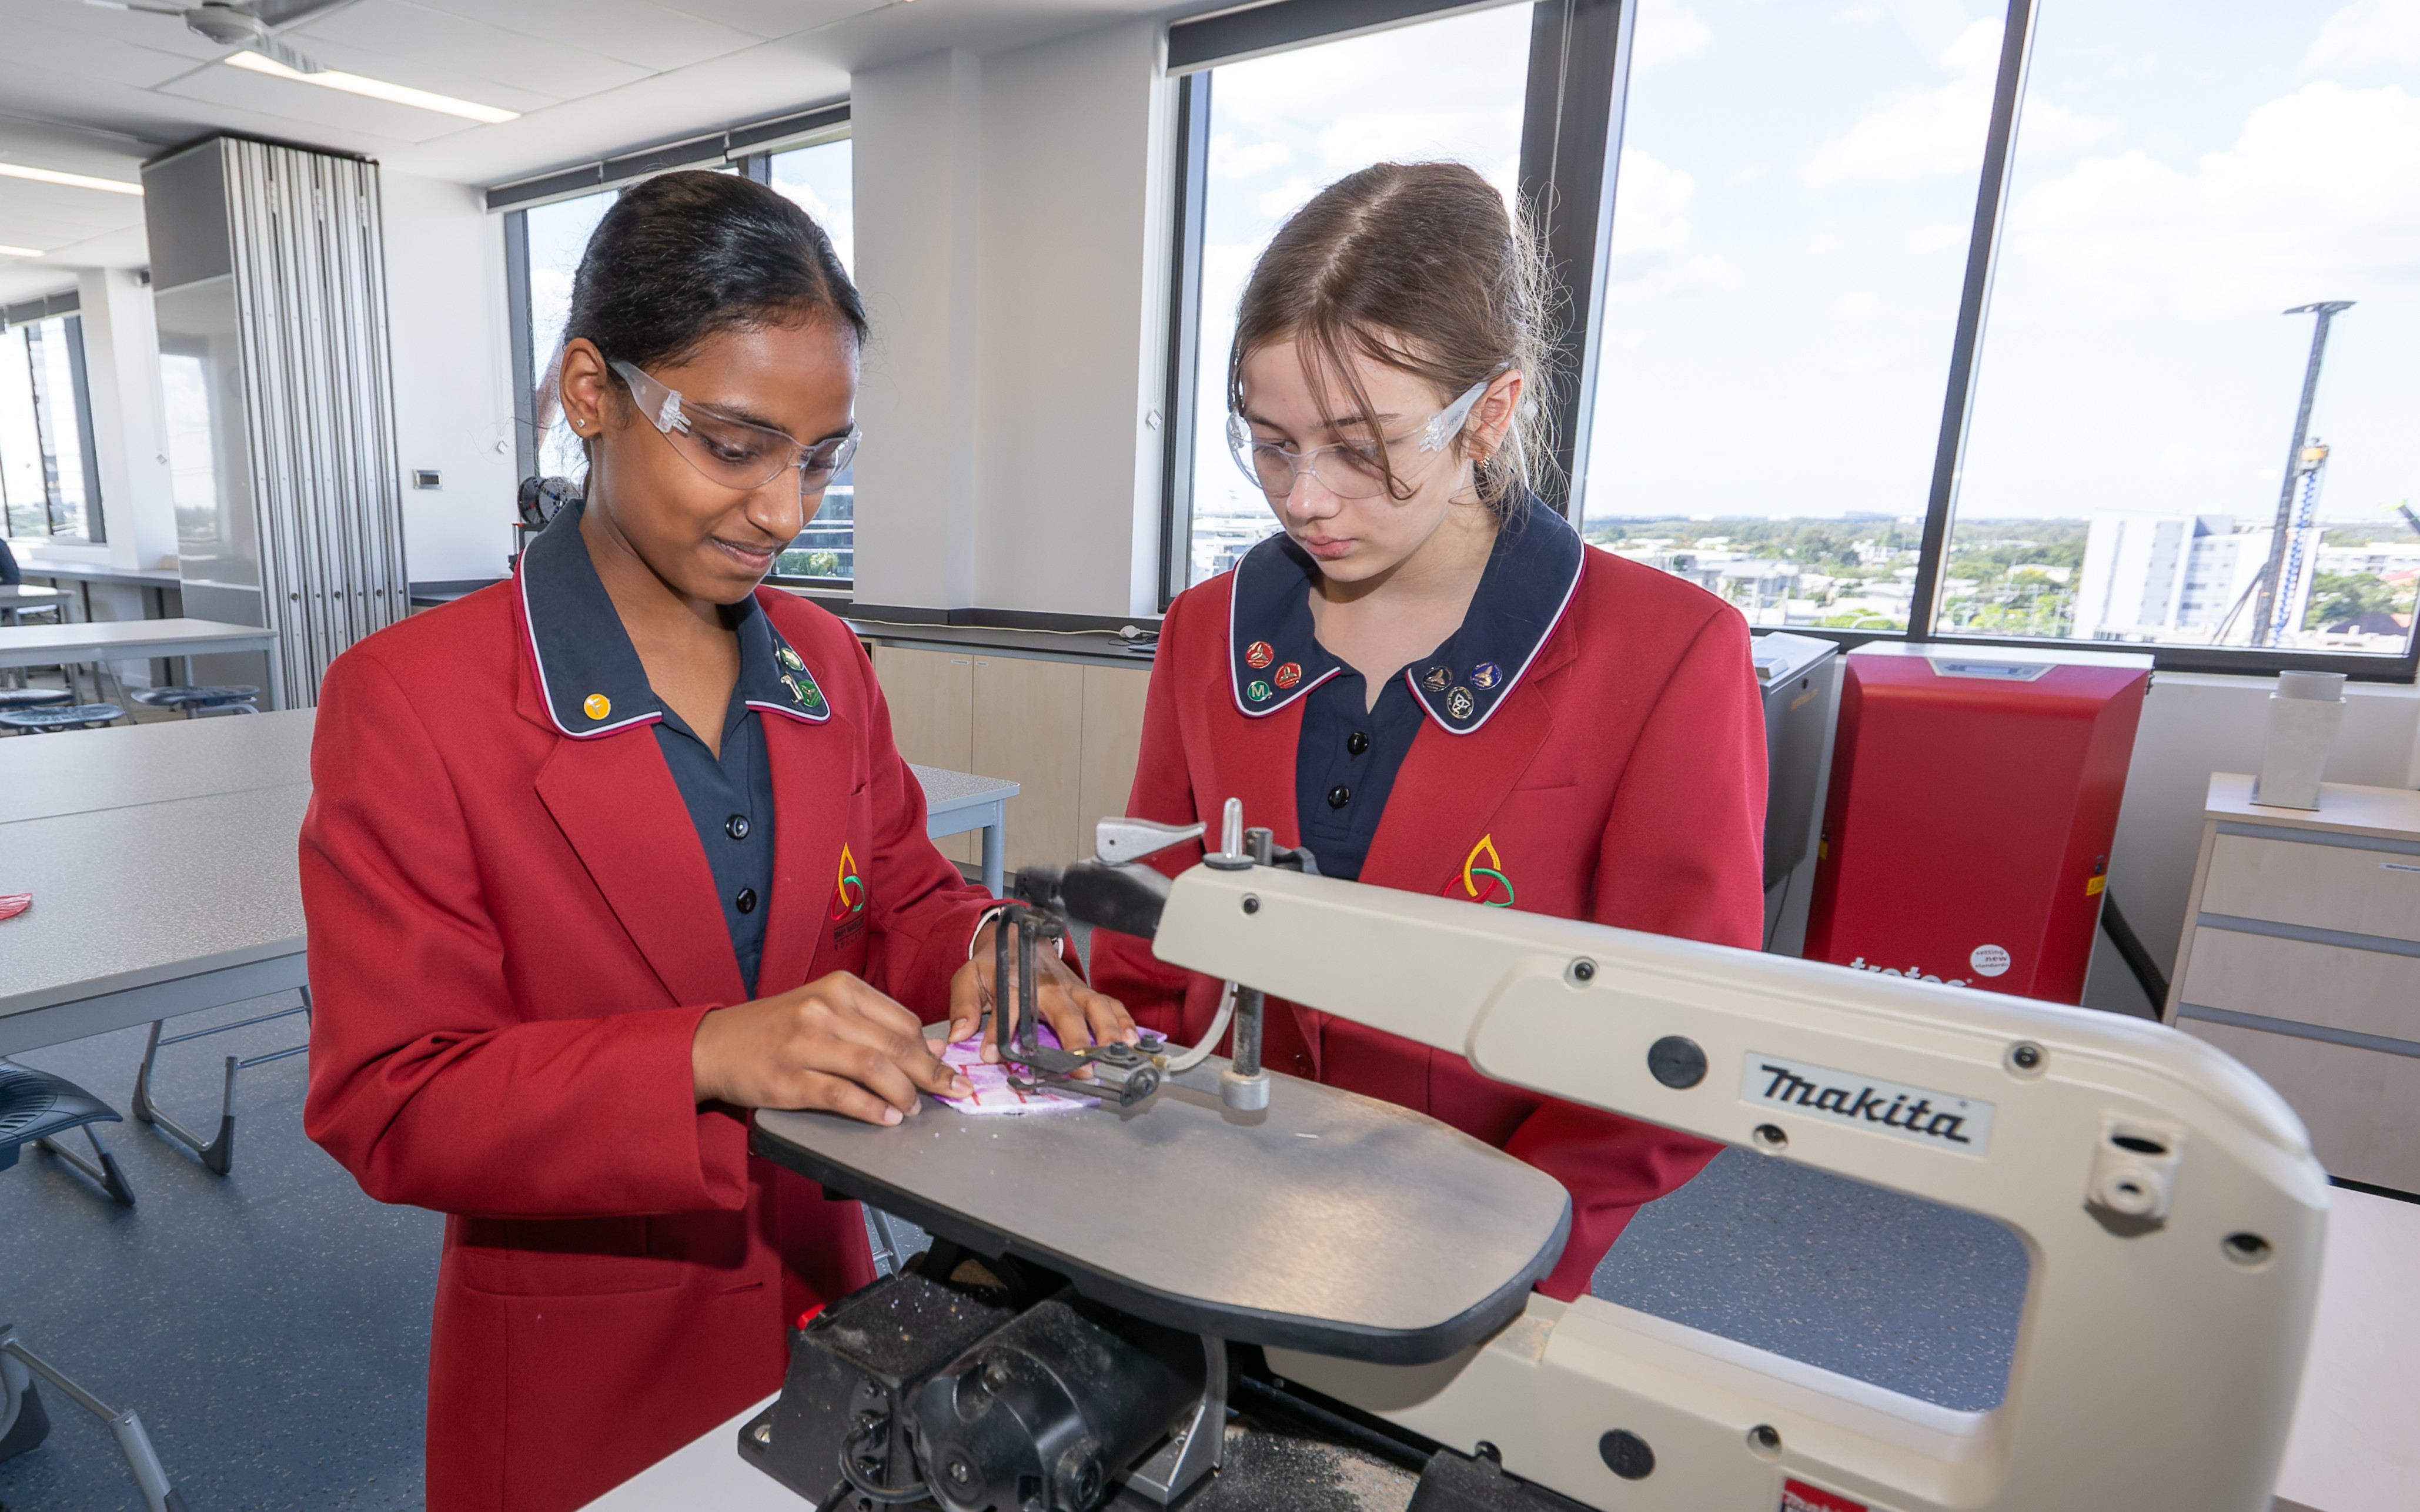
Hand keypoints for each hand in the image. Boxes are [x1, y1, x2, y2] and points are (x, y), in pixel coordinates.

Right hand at [692, 971, 971, 1124]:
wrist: (714, 1045)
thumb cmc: (776, 1028)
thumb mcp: (825, 1011)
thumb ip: (875, 1025)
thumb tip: (931, 1049)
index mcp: (839, 988)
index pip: (902, 1021)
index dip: (930, 1050)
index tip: (947, 1070)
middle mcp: (824, 1010)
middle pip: (895, 1044)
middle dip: (931, 1073)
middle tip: (951, 1092)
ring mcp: (804, 1043)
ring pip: (873, 1067)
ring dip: (904, 1092)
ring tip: (913, 1108)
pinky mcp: (788, 1078)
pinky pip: (841, 1095)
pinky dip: (871, 1109)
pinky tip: (886, 1118)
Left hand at [945, 918, 1137, 1068]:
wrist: (1020, 936)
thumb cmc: (997, 963)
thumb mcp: (969, 977)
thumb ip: (963, 1005)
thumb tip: (959, 1035)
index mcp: (1019, 984)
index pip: (1009, 1011)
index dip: (998, 1034)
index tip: (993, 1055)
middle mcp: (1050, 988)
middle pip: (1066, 1013)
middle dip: (1075, 1039)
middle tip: (1080, 1066)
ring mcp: (1073, 989)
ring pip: (1096, 1007)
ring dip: (1107, 1031)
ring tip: (1115, 1053)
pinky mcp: (1087, 992)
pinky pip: (1111, 1004)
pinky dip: (1124, 1020)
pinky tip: (1133, 1039)